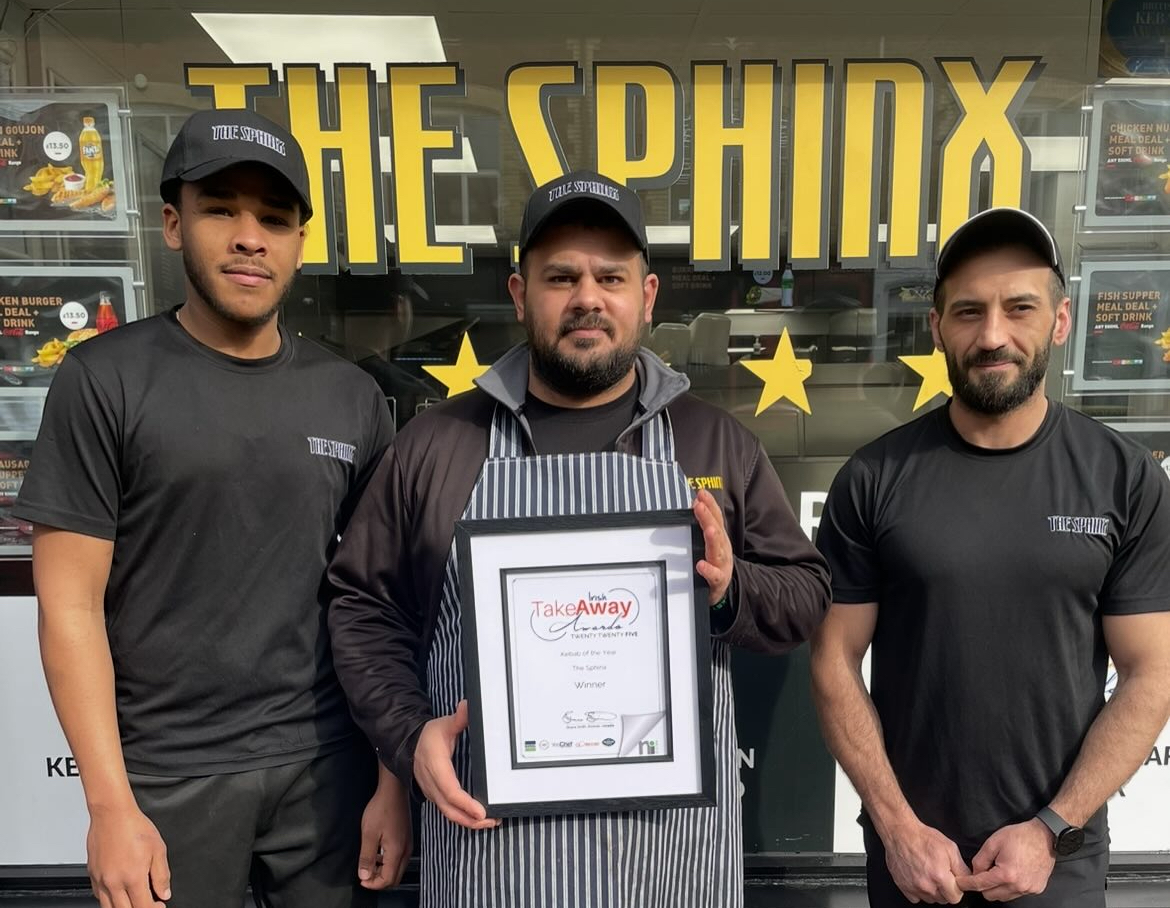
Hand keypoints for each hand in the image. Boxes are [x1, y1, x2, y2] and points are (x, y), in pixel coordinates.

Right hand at [86, 804, 170, 907]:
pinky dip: (109, 900)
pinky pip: (99, 896)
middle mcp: (114, 882)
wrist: (112, 814)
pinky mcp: (92, 875)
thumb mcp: (158, 849)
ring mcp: (100, 880)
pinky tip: (119, 893)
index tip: (160, 905)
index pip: (143, 907)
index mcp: (132, 877)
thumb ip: (162, 875)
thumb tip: (164, 893)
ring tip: (134, 900)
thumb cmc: (134, 827)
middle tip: (149, 903)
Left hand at [357, 764, 412, 888]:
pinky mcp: (407, 839)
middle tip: (365, 875)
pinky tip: (378, 853)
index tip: (361, 880)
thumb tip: (364, 876)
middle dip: (379, 881)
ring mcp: (408, 844)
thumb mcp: (369, 834)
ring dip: (384, 872)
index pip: (387, 879)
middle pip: (395, 878)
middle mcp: (405, 851)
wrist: (394, 790)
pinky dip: (388, 863)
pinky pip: (399, 859)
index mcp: (397, 851)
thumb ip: (367, 857)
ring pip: (398, 869)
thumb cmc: (381, 809)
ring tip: (370, 864)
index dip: (373, 884)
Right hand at [413, 700, 498, 830]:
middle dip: (471, 819)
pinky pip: (447, 810)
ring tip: (489, 822)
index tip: (481, 811)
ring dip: (468, 821)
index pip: (450, 790)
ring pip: (448, 813)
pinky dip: (462, 817)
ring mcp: (431, 791)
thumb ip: (458, 718)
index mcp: (436, 766)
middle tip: (492, 820)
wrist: (407, 744)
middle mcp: (432, 783)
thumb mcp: (444, 724)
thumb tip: (468, 706)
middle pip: (450, 808)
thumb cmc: (427, 736)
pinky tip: (476, 818)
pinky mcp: (434, 795)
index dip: (465, 803)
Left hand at [693, 489, 732, 604]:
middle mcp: (722, 548)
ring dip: (713, 539)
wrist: (723, 588)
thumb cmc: (714, 561)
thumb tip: (695, 502)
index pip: (716, 517)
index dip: (710, 504)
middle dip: (708, 517)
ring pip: (717, 550)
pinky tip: (701, 565)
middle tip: (700, 505)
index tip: (701, 493)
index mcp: (720, 537)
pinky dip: (708, 570)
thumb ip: (704, 522)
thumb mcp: (711, 540)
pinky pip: (713, 575)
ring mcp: (721, 564)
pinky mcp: (718, 580)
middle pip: (716, 530)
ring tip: (709, 529)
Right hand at [881, 820, 969, 903]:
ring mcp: (913, 887)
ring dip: (932, 891)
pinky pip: (916, 898)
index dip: (956, 888)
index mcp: (940, 876)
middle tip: (940, 874)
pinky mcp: (903, 887)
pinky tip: (919, 878)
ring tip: (928, 874)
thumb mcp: (950, 848)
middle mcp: (926, 885)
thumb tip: (967, 880)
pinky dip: (919, 891)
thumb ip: (961, 868)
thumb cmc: (923, 838)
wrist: (900, 833)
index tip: (952, 880)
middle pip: (943, 899)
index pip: (956, 897)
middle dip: (945, 890)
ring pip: (930, 899)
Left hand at [956, 819, 1054, 901]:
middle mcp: (1018, 886)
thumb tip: (975, 872)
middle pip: (991, 895)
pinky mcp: (1036, 889)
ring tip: (1000, 870)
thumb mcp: (993, 842)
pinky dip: (1010, 887)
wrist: (1045, 836)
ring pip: (1004, 896)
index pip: (981, 885)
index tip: (960, 883)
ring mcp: (1029, 890)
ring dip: (997, 888)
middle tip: (984, 872)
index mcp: (1006, 874)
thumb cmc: (1019, 836)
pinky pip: (1017, 894)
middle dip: (983, 886)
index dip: (967, 884)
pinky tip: (1013, 873)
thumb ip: (981, 859)